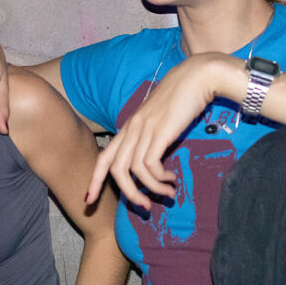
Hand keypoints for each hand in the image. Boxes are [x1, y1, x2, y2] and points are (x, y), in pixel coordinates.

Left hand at [86, 53, 226, 208]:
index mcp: (130, 126)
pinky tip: (172, 179)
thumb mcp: (160, 120)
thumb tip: (152, 161)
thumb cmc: (181, 98)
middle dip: (126, 194)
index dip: (95, 179)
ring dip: (150, 189)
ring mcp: (145, 129)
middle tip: (144, 208)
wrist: (196, 77)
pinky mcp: (160, 131)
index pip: (105, 156)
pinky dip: (160, 178)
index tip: (89, 199)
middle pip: (115, 169)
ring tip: (167, 194)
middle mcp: (132, 128)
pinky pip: (150, 165)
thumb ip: (152, 137)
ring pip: (133, 170)